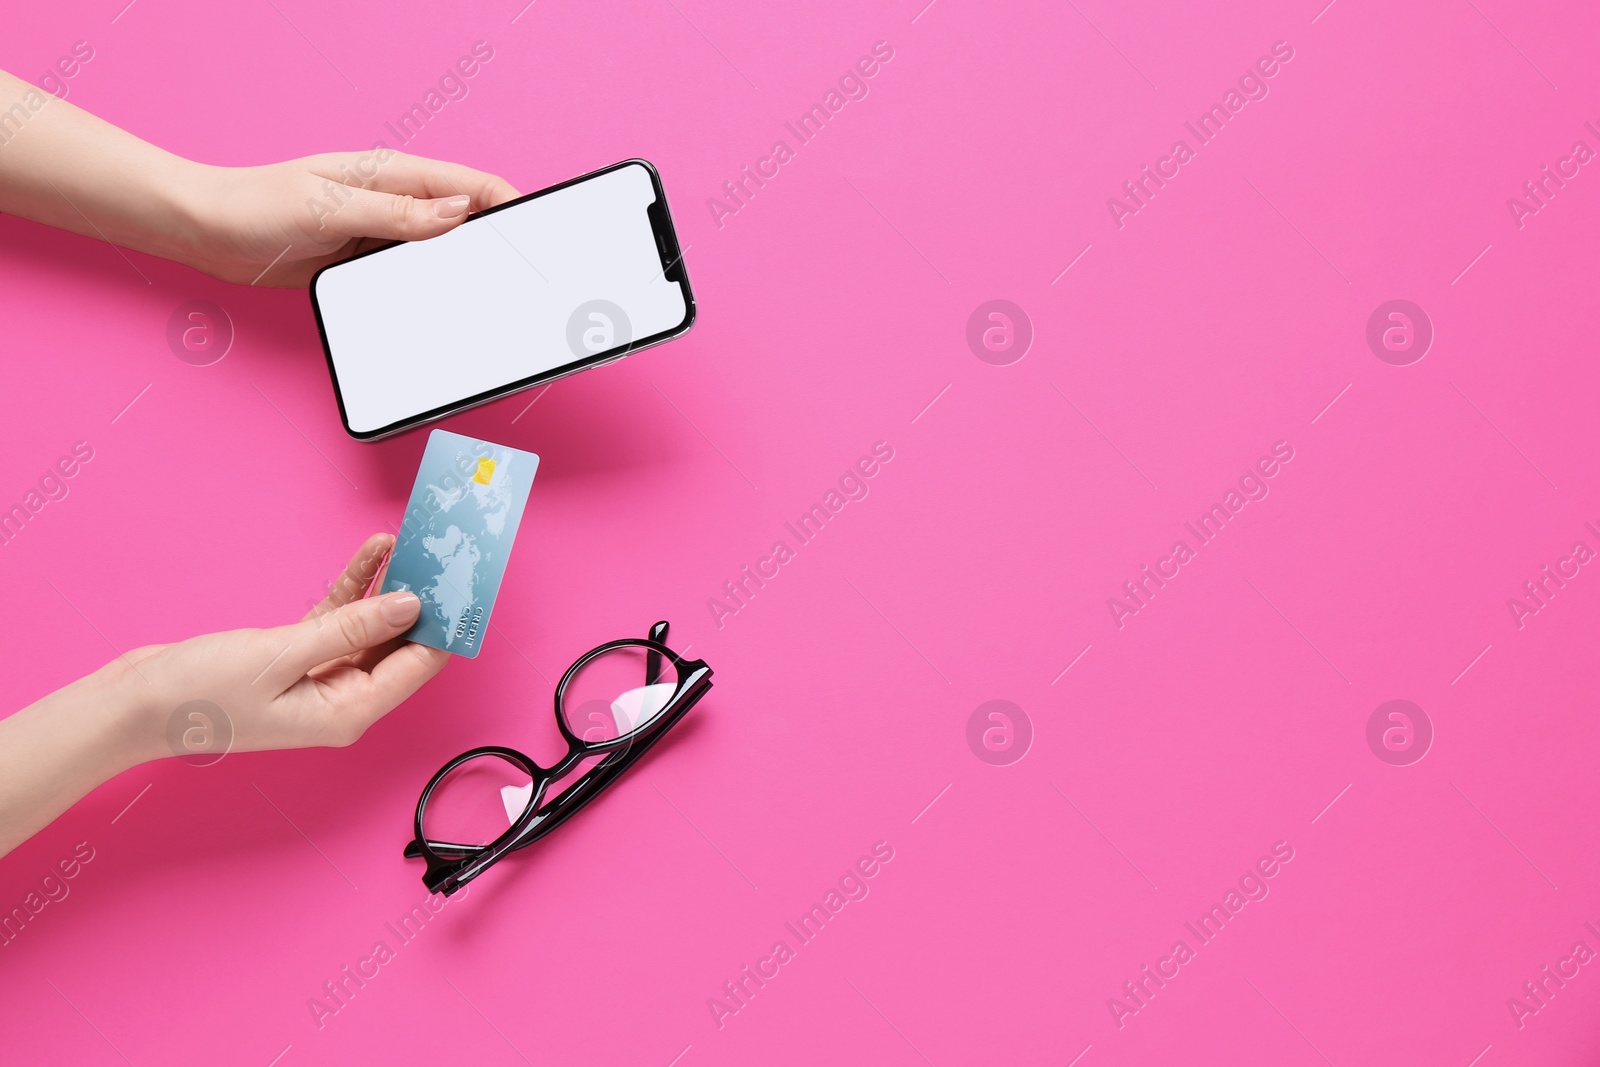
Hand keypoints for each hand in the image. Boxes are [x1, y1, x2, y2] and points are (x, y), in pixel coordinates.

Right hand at [122, 533, 449, 757]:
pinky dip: (355, 586)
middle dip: (425, 599)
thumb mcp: (282, 655)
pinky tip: (374, 552)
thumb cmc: (198, 696)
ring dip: (391, 584)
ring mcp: (322, 677)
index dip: (446, 626)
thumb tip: (410, 606)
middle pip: (401, 644)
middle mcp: (342, 699)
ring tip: (416, 540)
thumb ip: (349, 627)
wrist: (135, 704)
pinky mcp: (299, 655)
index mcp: (348, 713)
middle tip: (447, 552)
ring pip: (372, 625)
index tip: (469, 587)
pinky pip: (341, 617)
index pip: (417, 666)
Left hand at [178, 151, 519, 285]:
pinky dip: (436, 288)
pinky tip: (447, 308)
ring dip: (469, 269)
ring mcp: (384, 231)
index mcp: (392, 174)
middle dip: (501, 242)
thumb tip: (459, 211)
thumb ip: (396, 212)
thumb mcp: (329, 207)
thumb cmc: (254, 206)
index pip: (473, 184)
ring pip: (445, 250)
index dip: (512, 206)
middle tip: (527, 277)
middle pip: (468, 219)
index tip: (539, 234)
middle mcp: (395, 201)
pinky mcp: (368, 260)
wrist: (206, 231)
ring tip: (496, 297)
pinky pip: (415, 274)